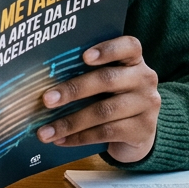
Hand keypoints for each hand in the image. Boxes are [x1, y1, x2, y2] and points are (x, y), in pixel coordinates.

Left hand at [36, 36, 160, 162]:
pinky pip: (106, 133)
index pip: (129, 46)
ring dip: (70, 122)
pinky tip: (60, 141)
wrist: (138, 135)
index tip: (84, 56)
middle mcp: (144, 79)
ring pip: (103, 111)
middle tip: (46, 99)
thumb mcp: (106, 83)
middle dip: (73, 90)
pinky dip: (79, 137)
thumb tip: (42, 80)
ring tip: (45, 132)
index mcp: (133, 60)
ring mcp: (147, 105)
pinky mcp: (142, 130)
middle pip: (107, 80)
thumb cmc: (112, 99)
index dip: (108, 49)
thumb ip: (86, 74)